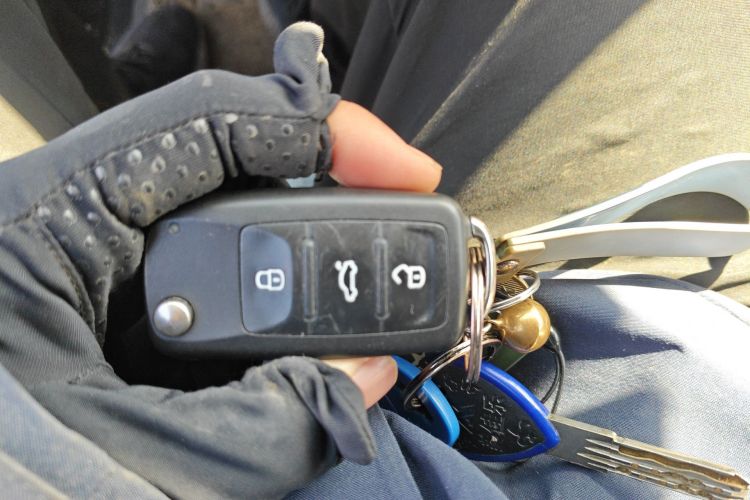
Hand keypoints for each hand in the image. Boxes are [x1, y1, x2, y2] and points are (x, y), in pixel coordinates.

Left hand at [0, 22, 441, 496]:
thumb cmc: (10, 488)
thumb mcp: (141, 465)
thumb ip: (271, 422)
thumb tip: (362, 373)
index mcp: (46, 230)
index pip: (200, 125)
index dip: (317, 133)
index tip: (401, 173)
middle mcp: (73, 233)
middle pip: (225, 171)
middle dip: (324, 202)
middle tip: (400, 234)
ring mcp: (99, 272)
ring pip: (226, 230)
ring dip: (303, 259)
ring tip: (365, 291)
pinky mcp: (119, 315)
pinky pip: (216, 284)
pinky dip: (274, 303)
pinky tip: (308, 326)